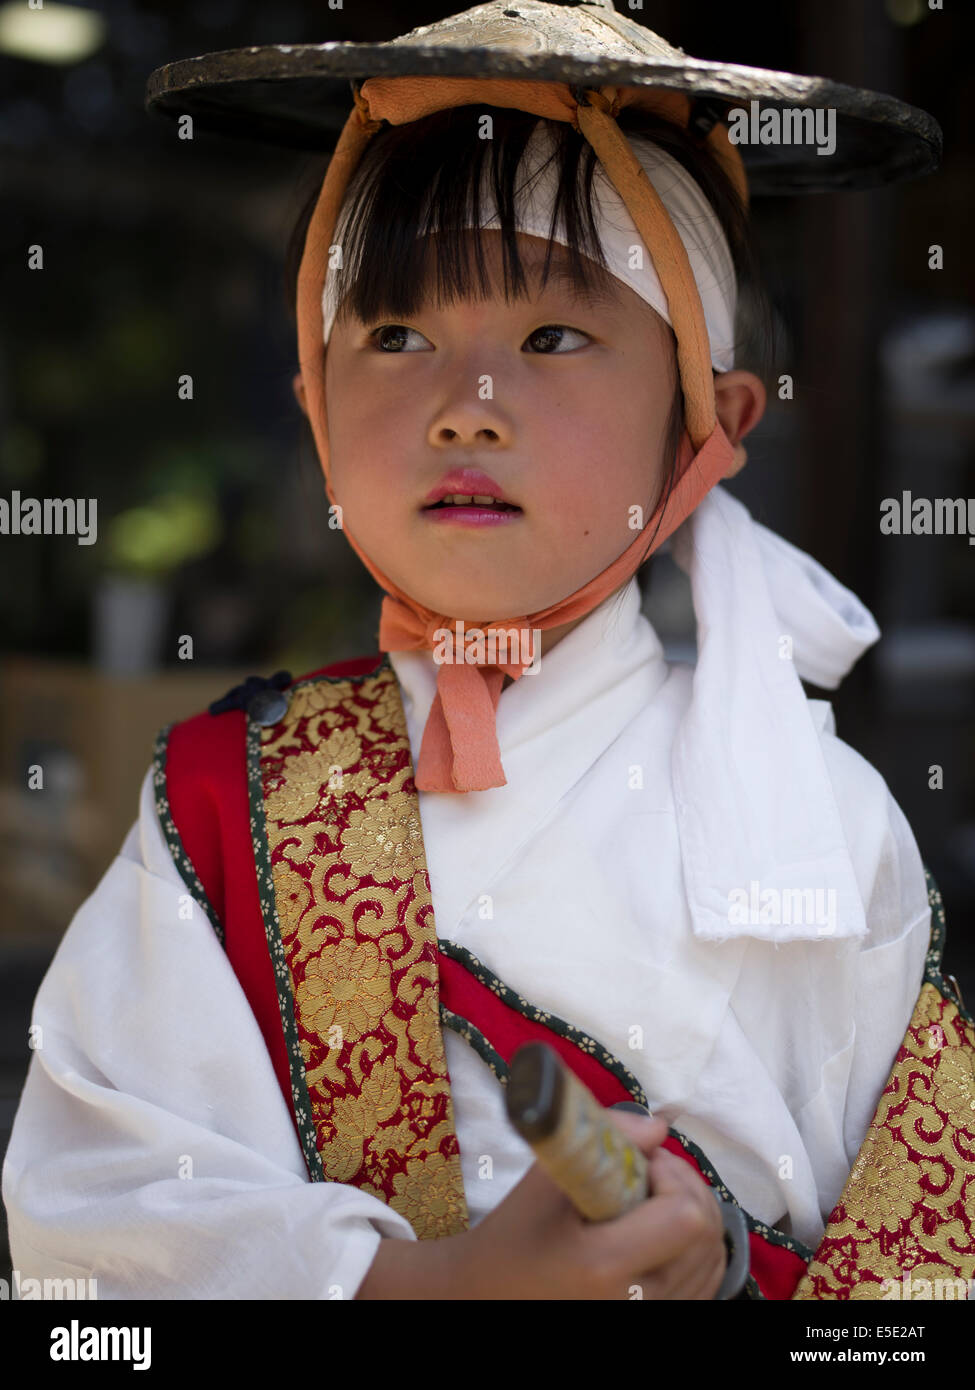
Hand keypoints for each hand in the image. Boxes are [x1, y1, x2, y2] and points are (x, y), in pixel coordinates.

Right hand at [455, 1109, 727, 1299]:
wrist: (490, 1295)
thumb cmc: (511, 1239)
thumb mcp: (542, 1183)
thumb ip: (598, 1142)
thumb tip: (658, 1125)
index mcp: (605, 1266)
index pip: (685, 1216)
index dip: (673, 1176)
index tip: (642, 1161)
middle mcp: (638, 1302)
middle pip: (706, 1234)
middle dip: (685, 1186)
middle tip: (648, 1171)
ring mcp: (651, 1318)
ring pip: (713, 1256)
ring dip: (693, 1213)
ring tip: (651, 1198)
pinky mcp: (659, 1321)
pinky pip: (706, 1280)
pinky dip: (696, 1245)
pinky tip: (662, 1227)